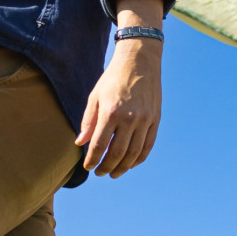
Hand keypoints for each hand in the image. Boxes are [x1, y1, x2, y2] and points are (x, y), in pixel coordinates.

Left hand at [77, 39, 162, 177]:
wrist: (139, 61)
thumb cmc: (113, 78)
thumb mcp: (95, 97)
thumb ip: (88, 122)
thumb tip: (81, 143)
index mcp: (110, 113)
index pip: (100, 145)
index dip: (92, 160)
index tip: (87, 167)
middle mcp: (129, 119)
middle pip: (117, 153)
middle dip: (106, 167)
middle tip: (99, 173)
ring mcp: (145, 120)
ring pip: (134, 153)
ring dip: (123, 167)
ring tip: (114, 173)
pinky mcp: (155, 119)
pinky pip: (148, 145)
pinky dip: (139, 158)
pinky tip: (130, 164)